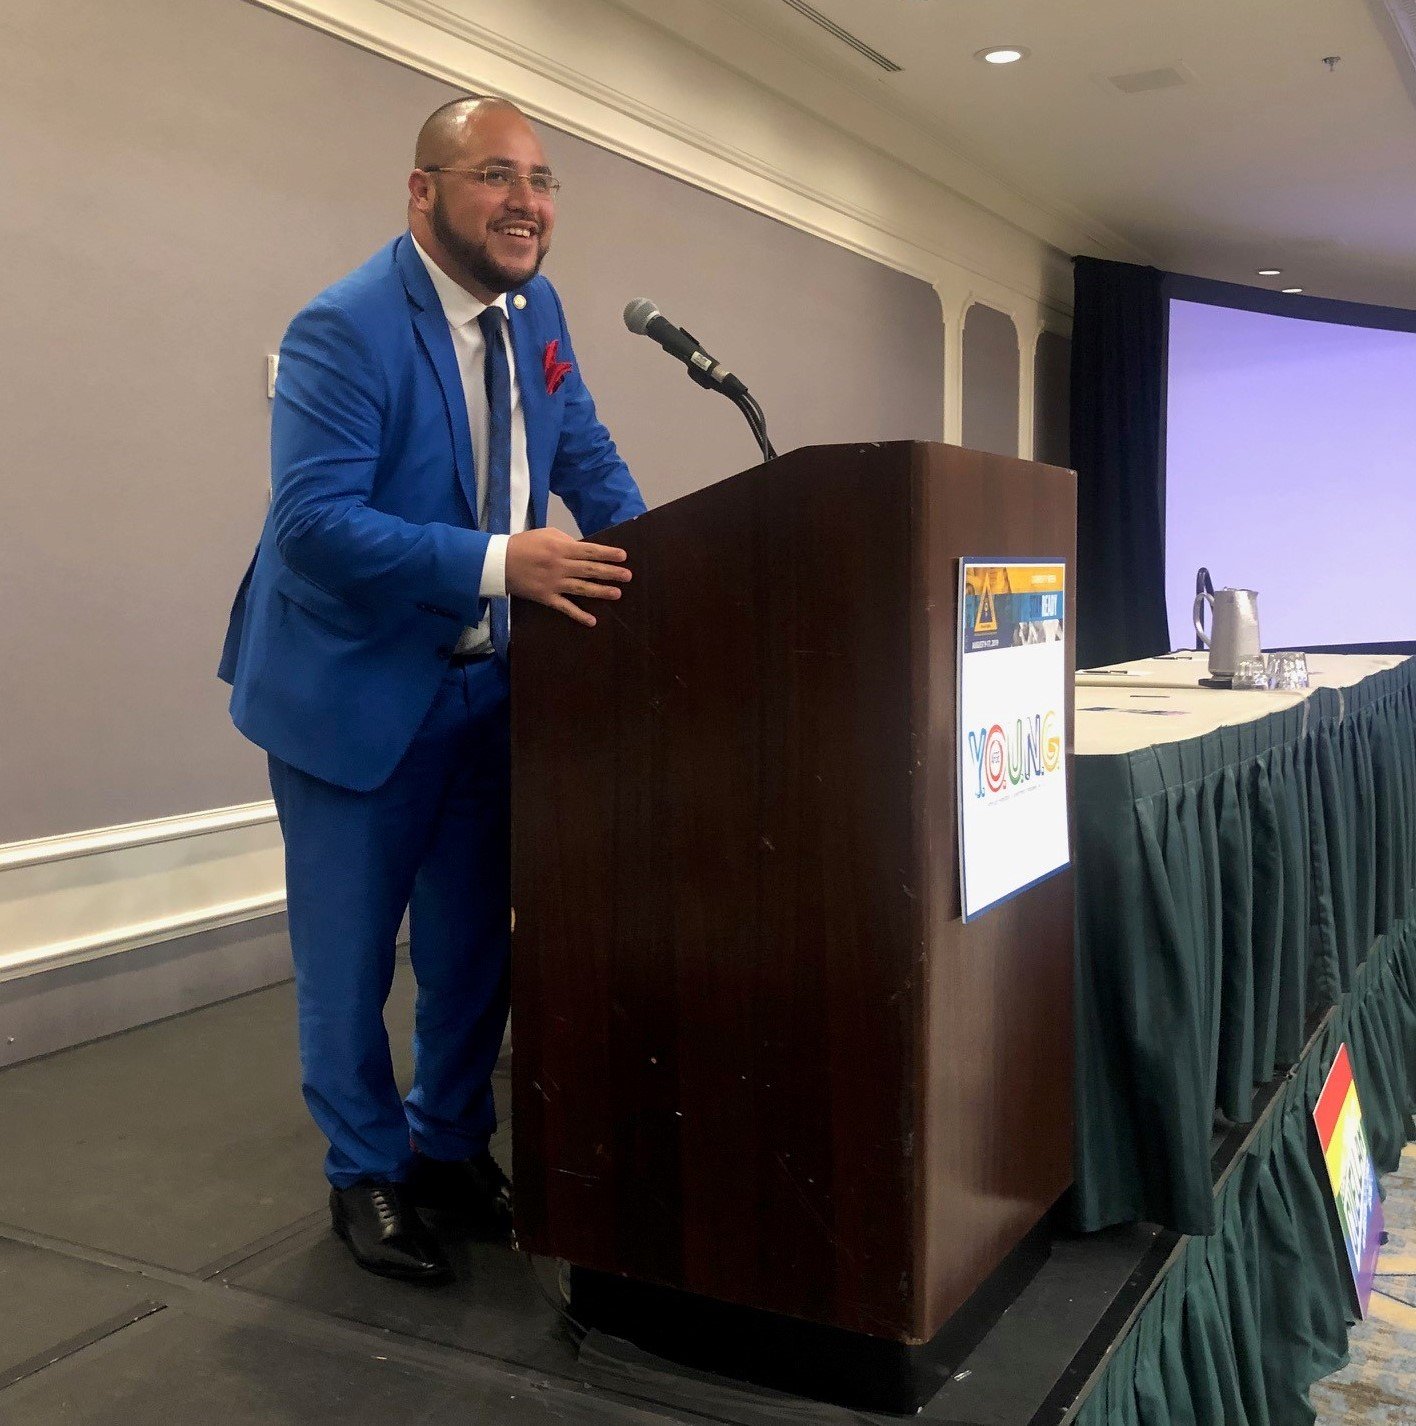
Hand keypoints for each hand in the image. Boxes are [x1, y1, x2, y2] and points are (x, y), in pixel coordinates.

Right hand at [504, 528, 631, 626]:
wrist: (500, 562)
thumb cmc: (524, 545)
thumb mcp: (546, 534)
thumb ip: (566, 541)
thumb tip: (583, 549)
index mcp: (561, 548)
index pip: (590, 551)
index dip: (608, 554)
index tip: (623, 556)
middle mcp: (560, 566)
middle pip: (590, 570)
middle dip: (610, 573)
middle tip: (628, 575)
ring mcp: (554, 584)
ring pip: (582, 588)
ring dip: (600, 591)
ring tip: (617, 593)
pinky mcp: (546, 598)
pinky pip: (565, 608)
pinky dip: (578, 615)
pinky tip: (592, 621)